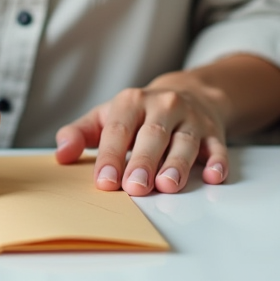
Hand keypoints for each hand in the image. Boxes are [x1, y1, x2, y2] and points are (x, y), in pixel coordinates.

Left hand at [53, 72, 230, 195]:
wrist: (189, 93)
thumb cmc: (140, 114)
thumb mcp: (107, 116)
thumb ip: (80, 134)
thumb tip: (61, 154)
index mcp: (132, 102)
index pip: (119, 129)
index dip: (110, 155)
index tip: (104, 180)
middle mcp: (163, 106)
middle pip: (153, 135)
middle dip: (143, 162)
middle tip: (135, 187)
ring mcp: (191, 119)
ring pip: (185, 141)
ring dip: (177, 164)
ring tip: (167, 185)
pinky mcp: (214, 133)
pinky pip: (218, 147)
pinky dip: (218, 162)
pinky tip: (214, 176)